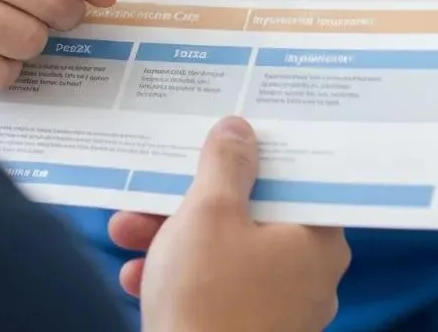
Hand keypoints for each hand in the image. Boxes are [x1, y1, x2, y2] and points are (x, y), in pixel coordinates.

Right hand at [110, 118, 349, 331]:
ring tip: (123, 232)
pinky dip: (176, 276)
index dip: (255, 152)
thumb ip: (226, 162)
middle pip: (247, 212)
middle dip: (188, 199)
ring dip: (170, 236)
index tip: (222, 137)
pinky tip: (136, 277)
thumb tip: (240, 128)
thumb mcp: (209, 212)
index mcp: (314, 238)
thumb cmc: (209, 296)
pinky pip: (213, 289)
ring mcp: (279, 310)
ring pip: (222, 250)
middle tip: (151, 185)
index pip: (293, 177)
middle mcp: (306, 273)